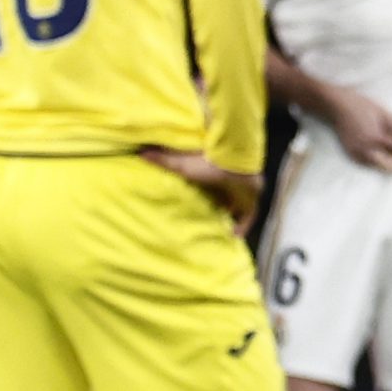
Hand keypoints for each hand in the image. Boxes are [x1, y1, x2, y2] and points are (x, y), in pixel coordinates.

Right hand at [140, 148, 263, 225]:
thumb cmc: (207, 164)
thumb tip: (140, 153)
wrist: (233, 165)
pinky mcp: (251, 204)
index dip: (206, 196)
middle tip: (207, 220)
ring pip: (238, 208)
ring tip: (218, 230)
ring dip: (229, 217)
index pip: (211, 188)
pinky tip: (234, 237)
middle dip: (218, 208)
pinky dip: (242, 228)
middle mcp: (229, 186)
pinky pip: (248, 219)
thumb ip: (163, 161)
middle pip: (225, 199)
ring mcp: (243, 195)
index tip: (198, 204)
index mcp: (215, 177)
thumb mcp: (181, 166)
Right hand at [329, 88, 391, 170]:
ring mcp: (357, 155)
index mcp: (375, 139)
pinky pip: (368, 163)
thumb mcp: (383, 114)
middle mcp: (366, 151)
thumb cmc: (361, 106)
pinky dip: (375, 157)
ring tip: (383, 144)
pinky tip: (372, 144)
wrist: (336, 107)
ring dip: (385, 158)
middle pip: (390, 168)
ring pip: (379, 167)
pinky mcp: (351, 156)